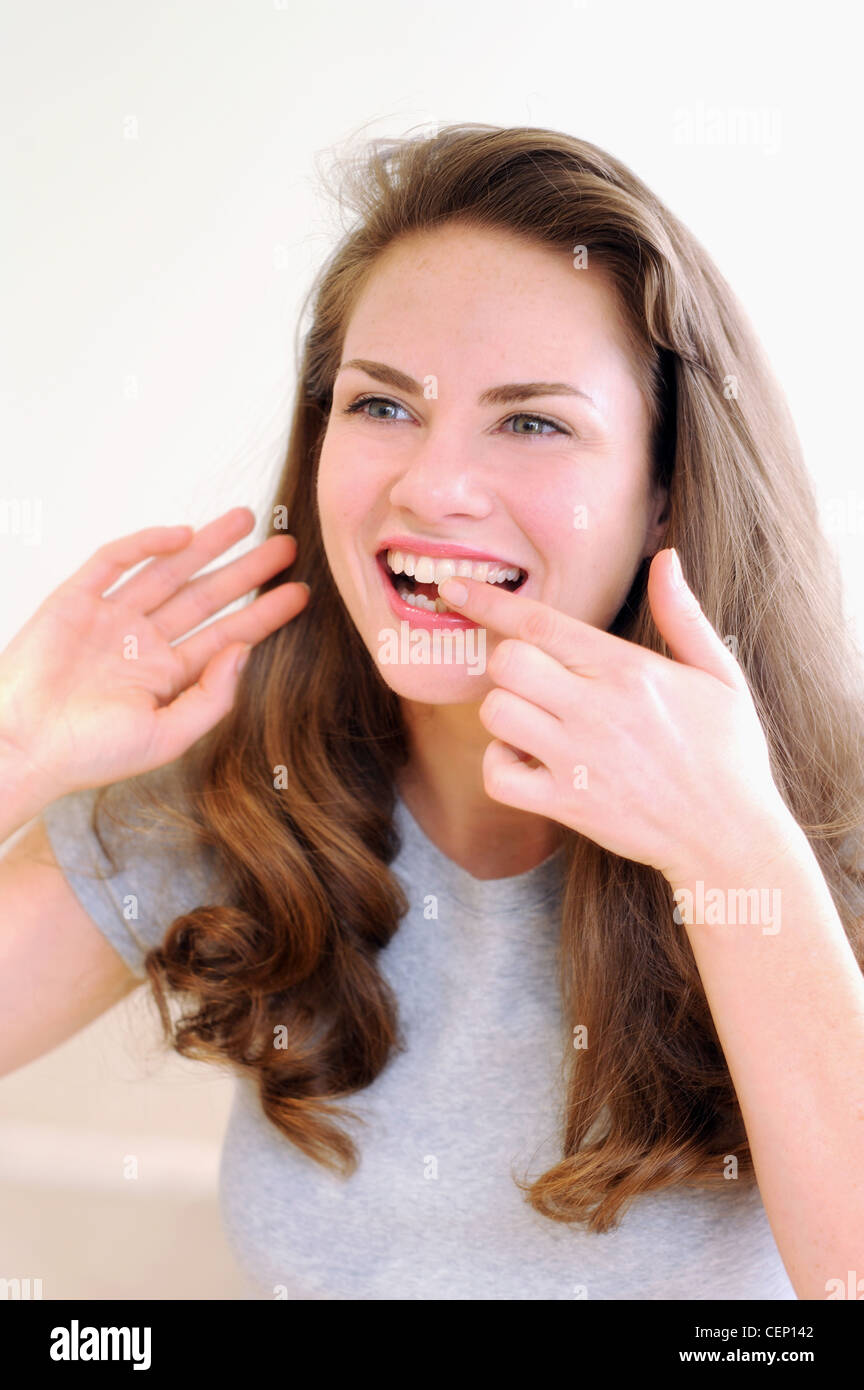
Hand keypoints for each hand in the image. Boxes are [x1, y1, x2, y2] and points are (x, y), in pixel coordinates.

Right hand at [0, 507, 307, 804]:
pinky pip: (114, 563)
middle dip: (245, 571)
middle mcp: (143, 644)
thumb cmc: (89, 755)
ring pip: (167, 571)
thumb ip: (212, 696)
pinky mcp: (75, 601)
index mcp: (166, 677)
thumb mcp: (168, 736)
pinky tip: (180, 534)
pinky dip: (145, 545)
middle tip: (284, 546)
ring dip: (205, 545)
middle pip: (205, 597)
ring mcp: (110, 619)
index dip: (264, 614)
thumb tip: (245, 652)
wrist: (23, 748)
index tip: (299, 593)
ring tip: (244, 520)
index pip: (226, 636)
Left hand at [438, 549, 795, 885]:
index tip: (456, 588)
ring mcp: (577, 760)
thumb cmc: (729, 755)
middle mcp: (597, 710)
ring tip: (536, 721)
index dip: (489, 602)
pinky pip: (498, 775)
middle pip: (507, 663)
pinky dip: (501, 766)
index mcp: (630, 671)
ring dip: (504, 713)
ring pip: (496, 714)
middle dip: (507, 663)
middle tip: (531, 679)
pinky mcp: (567, 805)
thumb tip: (666, 559)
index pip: (541, 624)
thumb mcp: (720, 676)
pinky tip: (528, 762)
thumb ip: (683, 616)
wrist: (730, 837)